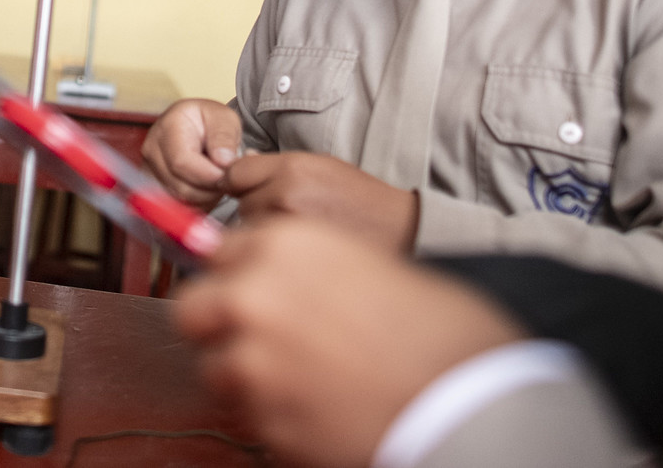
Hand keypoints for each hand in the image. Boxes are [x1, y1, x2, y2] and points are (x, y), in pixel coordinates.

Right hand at [141, 98, 244, 206]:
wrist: (195, 127)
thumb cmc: (209, 122)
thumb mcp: (224, 118)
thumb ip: (225, 136)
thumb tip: (223, 160)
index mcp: (168, 127)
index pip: (181, 162)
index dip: (208, 175)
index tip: (227, 174)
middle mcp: (152, 150)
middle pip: (180, 187)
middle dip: (210, 189)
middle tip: (226, 178)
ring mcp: (149, 171)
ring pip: (179, 201)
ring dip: (205, 198)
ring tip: (216, 180)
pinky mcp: (152, 188)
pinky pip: (176, 208)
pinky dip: (196, 204)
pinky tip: (205, 188)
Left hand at [176, 219, 525, 467]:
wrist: (469, 398)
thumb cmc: (436, 328)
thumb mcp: (367, 262)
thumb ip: (306, 264)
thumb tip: (264, 278)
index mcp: (285, 242)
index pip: (220, 251)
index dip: (237, 274)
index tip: (247, 290)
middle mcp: (255, 294)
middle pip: (193, 307)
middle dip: (218, 323)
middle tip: (256, 339)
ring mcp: (253, 361)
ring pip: (213, 367)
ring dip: (244, 375)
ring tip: (298, 381)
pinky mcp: (263, 421)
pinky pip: (246, 416)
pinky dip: (272, 417)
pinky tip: (316, 409)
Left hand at [225, 152, 420, 252]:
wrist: (398, 230)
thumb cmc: (359, 198)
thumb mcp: (320, 166)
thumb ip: (276, 167)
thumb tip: (237, 167)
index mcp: (292, 168)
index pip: (234, 173)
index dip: (240, 182)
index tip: (250, 189)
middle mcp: (284, 196)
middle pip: (240, 204)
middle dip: (254, 209)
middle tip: (287, 214)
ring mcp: (287, 230)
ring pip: (248, 234)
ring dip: (262, 236)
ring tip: (296, 235)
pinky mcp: (291, 260)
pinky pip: (265, 256)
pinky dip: (273, 256)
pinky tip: (297, 253)